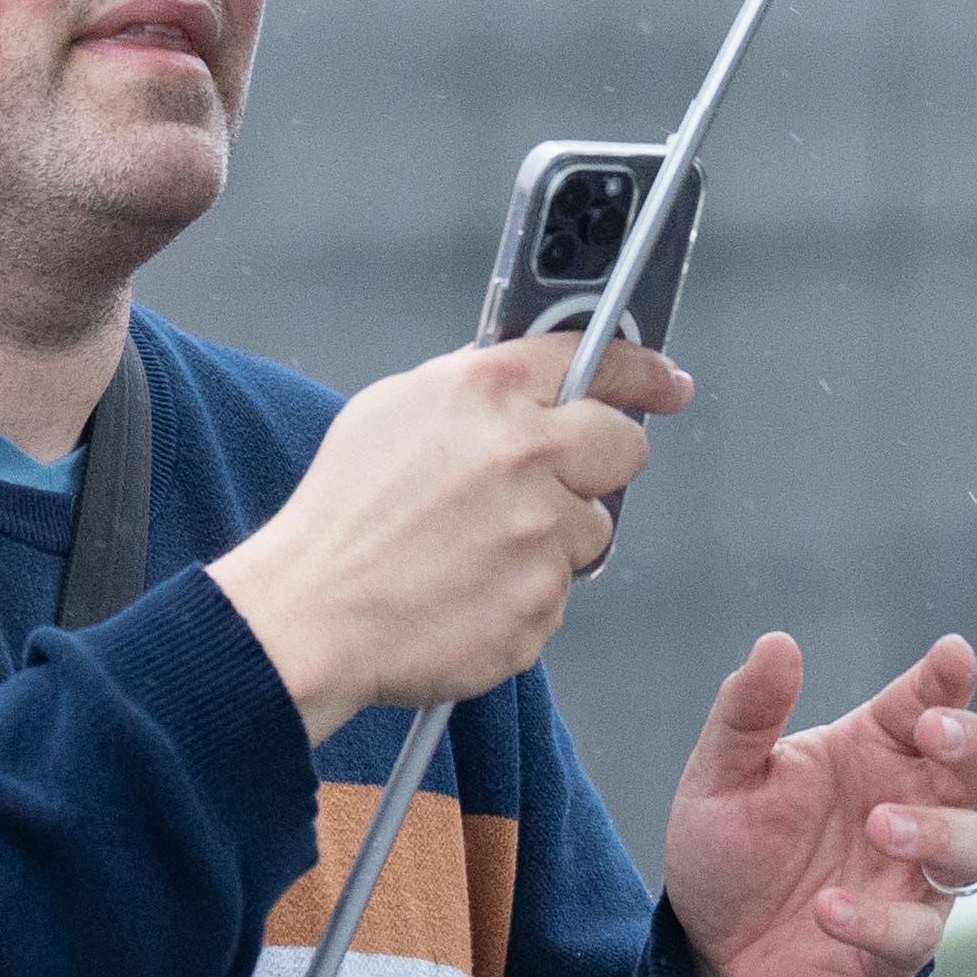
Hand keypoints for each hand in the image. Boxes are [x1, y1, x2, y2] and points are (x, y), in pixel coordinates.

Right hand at [210, 333, 690, 741]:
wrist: (310, 616)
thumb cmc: (341, 517)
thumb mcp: (394, 409)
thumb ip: (474, 390)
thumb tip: (526, 386)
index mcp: (488, 391)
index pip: (599, 359)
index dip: (641, 371)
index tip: (666, 383)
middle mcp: (526, 452)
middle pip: (625, 447)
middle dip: (603, 462)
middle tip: (557, 484)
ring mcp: (541, 532)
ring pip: (591, 529)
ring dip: (551, 540)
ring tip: (475, 551)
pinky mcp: (542, 602)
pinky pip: (557, 594)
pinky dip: (522, 596)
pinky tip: (467, 592)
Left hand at [661, 633, 976, 976]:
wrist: (707, 957)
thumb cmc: (728, 854)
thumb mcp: (719, 777)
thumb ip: (746, 713)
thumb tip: (779, 642)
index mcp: (871, 752)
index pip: (927, 702)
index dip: (948, 679)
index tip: (952, 657)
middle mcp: (906, 807)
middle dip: (973, 744)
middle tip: (931, 736)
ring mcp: (910, 880)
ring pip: (974, 848)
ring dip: (937, 833)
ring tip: (879, 826)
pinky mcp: (896, 948)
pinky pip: (914, 933)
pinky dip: (878, 919)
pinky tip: (827, 910)